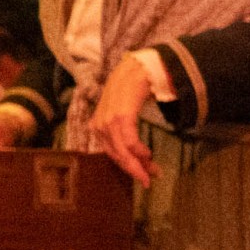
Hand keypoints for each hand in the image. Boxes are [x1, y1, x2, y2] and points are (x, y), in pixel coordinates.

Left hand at [91, 52, 166, 182]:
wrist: (136, 69)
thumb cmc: (130, 90)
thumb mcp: (121, 112)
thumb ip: (122, 129)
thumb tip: (134, 151)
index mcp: (96, 126)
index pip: (111, 154)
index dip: (127, 167)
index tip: (142, 177)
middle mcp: (98, 125)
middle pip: (116, 156)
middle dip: (134, 169)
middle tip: (149, 180)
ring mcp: (108, 121)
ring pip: (122, 152)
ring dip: (139, 164)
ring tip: (153, 171)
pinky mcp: (120, 117)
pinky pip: (129, 141)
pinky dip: (139, 150)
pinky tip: (148, 154)